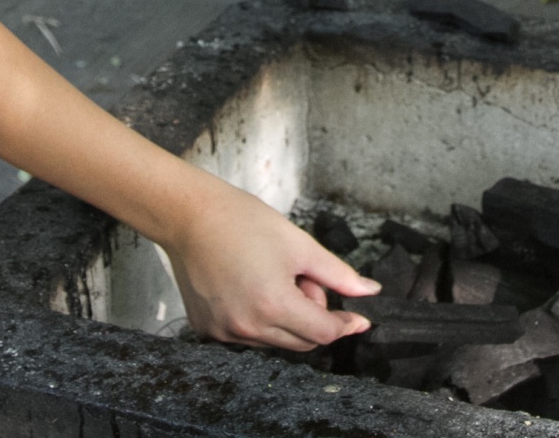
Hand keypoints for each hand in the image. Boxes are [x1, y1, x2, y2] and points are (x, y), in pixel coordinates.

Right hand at [163, 180, 379, 350]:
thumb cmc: (243, 222)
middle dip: (313, 315)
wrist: (188, 215)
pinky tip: (249, 286)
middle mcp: (247, 327)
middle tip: (302, 277)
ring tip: (272, 276)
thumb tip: (371, 292)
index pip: (323, 333)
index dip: (345, 325)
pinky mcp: (206, 330)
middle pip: (301, 342)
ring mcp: (224, 332)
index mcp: (273, 304)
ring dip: (286, 317)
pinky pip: (247, 336)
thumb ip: (338, 273)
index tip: (359, 318)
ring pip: (275, 341)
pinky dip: (259, 319)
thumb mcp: (299, 244)